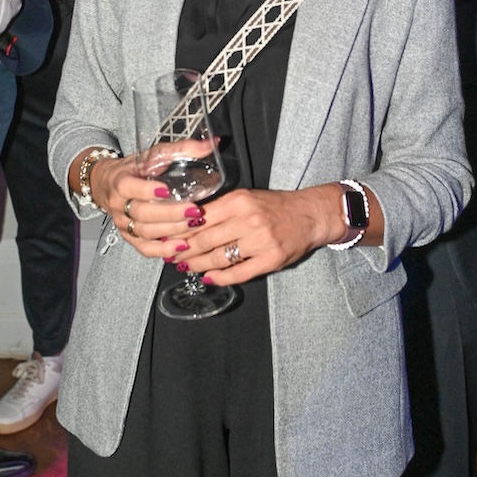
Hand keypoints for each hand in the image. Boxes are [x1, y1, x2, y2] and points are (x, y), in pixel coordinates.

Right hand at [90, 140, 214, 258]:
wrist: (109, 184)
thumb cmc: (135, 168)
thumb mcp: (154, 154)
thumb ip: (182, 149)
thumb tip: (212, 144)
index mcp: (120, 181)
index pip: (129, 187)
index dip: (147, 191)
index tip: (167, 190)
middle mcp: (119, 205)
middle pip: (142, 213)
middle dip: (170, 214)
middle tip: (194, 211)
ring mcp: (123, 224)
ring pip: (145, 232)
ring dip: (171, 231)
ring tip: (194, 225)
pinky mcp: (130, 237)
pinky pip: (145, 248)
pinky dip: (163, 250)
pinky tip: (182, 247)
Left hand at [170, 184, 344, 284]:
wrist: (310, 215)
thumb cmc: (275, 206)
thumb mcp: (246, 198)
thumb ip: (220, 209)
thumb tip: (188, 224)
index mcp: (239, 200)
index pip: (200, 218)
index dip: (180, 231)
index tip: (167, 237)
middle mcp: (248, 219)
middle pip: (205, 240)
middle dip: (184, 251)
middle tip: (171, 256)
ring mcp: (260, 241)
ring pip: (219, 258)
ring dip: (198, 265)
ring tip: (187, 267)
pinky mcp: (270, 259)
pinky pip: (238, 273)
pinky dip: (220, 278)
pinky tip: (209, 278)